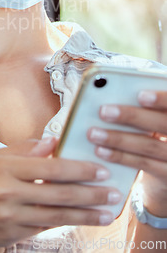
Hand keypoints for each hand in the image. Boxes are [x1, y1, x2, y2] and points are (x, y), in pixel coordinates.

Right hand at [0, 137, 119, 251]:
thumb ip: (24, 149)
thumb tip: (52, 142)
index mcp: (6, 168)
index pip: (50, 167)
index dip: (78, 169)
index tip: (99, 169)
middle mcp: (10, 193)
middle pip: (59, 193)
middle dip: (90, 193)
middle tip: (111, 191)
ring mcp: (12, 216)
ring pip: (57, 214)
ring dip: (86, 214)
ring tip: (106, 211)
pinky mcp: (14, 234)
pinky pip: (46, 227)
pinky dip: (66, 222)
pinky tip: (82, 219)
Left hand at [87, 90, 166, 214]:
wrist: (164, 165)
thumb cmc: (152, 126)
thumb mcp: (153, 114)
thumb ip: (143, 106)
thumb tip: (108, 89)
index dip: (162, 99)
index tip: (140, 95)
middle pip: (162, 123)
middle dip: (132, 116)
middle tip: (103, 111)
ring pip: (150, 145)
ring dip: (118, 139)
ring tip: (93, 133)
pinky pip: (145, 164)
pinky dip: (121, 156)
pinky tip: (100, 151)